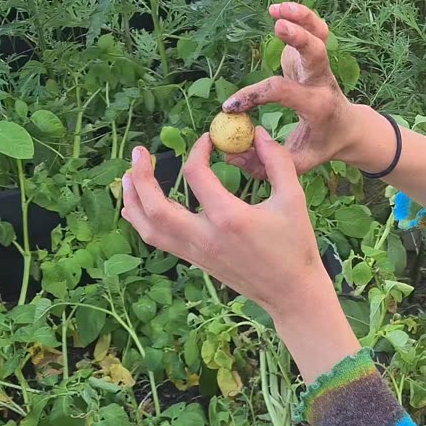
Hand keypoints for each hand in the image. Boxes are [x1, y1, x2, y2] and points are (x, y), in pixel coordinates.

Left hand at [120, 127, 361, 381]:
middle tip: (140, 152)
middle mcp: (204, 237)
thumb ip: (277, 161)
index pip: (196, 175)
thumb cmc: (296, 245)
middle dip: (142, 176)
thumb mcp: (293, 198)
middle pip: (155, 207)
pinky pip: (157, 240)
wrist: (290, 292)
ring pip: (148, 228)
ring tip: (129, 174)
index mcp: (229, 218)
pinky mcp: (194, 260)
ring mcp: (196, 252)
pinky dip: (141, 220)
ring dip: (133, 199)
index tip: (208, 139)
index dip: (197, 150)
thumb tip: (260, 133)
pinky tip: (138, 204)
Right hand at [221, 3, 358, 178]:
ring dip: (301, 17)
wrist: (348, 128)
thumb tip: (229, 153)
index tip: (230, 107)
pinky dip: (301, 16)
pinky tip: (278, 9)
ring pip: (319, 35)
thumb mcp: (297, 162)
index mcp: (317, 106)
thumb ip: (265, 161)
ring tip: (276, 9)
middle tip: (278, 26)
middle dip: (299, 39)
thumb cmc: (319, 145)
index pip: (282, 93)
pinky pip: (315, 30)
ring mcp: (321, 65)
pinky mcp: (317, 55)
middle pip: (316, 54)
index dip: (253, 96)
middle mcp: (322, 81)